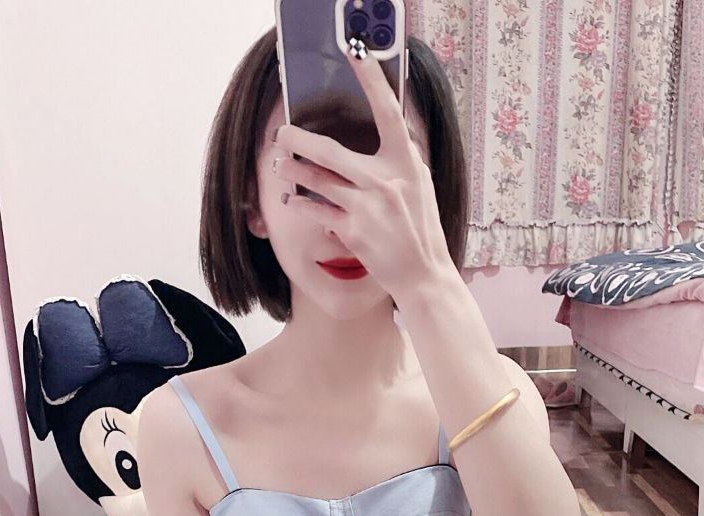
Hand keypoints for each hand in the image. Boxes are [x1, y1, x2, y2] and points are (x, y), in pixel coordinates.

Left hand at [271, 36, 453, 300]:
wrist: (423, 274)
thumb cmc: (420, 228)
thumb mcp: (419, 184)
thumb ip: (399, 158)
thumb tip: (387, 128)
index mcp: (406, 161)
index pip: (388, 112)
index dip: (372, 80)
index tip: (357, 54)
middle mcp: (387, 180)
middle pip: (332, 151)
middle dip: (300, 141)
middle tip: (282, 134)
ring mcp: (368, 206)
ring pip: (319, 181)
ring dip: (294, 172)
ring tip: (279, 165)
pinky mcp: (354, 231)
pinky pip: (319, 211)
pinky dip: (305, 205)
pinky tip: (295, 201)